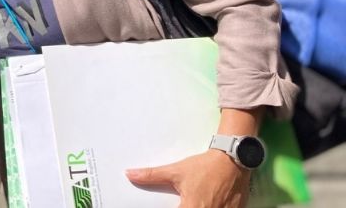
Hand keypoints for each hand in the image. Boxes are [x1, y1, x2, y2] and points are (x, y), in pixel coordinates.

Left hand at [126, 149, 249, 207]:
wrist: (232, 160)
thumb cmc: (205, 167)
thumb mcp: (175, 171)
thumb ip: (151, 176)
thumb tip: (130, 174)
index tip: (173, 205)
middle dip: (184, 207)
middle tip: (184, 201)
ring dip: (198, 207)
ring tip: (196, 200)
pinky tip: (208, 201)